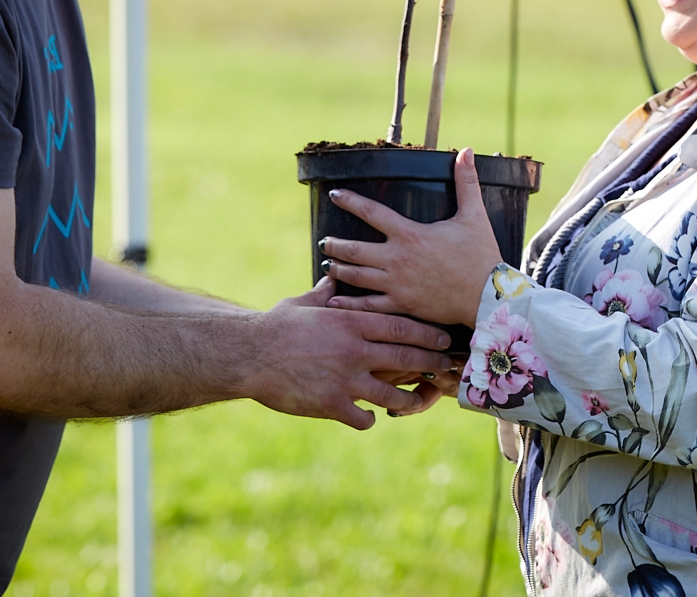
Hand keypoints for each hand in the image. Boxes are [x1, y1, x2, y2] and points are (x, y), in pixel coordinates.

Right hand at [245, 278, 456, 430]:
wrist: (250, 354)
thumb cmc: (276, 325)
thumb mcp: (304, 303)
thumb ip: (326, 294)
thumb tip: (334, 278)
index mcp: (350, 323)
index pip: (401, 326)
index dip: (426, 334)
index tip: (443, 338)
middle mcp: (354, 351)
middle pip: (406, 358)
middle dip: (431, 364)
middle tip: (447, 368)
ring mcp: (345, 380)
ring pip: (393, 395)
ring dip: (410, 400)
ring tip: (418, 402)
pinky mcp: (332, 405)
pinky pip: (364, 418)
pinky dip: (370, 419)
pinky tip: (370, 417)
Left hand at [321, 147, 500, 326]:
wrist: (488, 297)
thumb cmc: (481, 256)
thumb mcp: (475, 215)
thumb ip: (466, 182)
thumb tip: (467, 151)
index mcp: (410, 234)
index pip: (372, 212)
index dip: (350, 201)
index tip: (334, 194)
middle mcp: (397, 259)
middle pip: (354, 250)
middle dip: (335, 244)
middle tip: (325, 241)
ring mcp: (397, 284)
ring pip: (356, 276)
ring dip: (338, 269)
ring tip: (327, 265)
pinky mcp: (401, 305)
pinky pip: (368, 305)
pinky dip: (348, 303)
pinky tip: (334, 300)